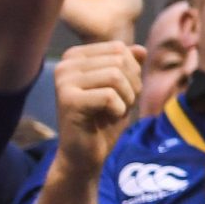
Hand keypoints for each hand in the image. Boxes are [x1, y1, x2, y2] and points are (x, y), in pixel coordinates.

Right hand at [54, 41, 144, 169]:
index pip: (120, 49)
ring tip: (114, 111)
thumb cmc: (105, 119)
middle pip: (119, 60)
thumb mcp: (124, 88)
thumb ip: (130, 65)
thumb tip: (141, 49)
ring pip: (116, 76)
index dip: (132, 72)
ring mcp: (63, 82)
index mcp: (75, 57)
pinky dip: (119, 110)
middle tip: (118, 104)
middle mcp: (65, 65)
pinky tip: (106, 119)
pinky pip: (110, 96)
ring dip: (126, 98)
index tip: (119, 92)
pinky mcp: (68, 100)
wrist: (85, 154)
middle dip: (131, 85)